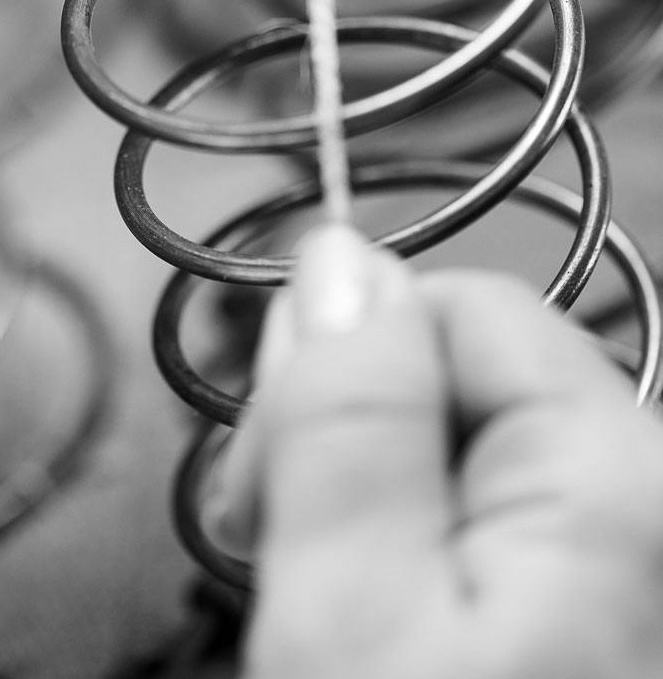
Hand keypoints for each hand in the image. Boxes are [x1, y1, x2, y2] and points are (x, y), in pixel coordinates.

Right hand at [206, 227, 662, 678]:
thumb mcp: (348, 613)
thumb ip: (348, 419)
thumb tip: (336, 255)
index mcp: (611, 466)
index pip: (455, 301)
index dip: (341, 371)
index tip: (270, 483)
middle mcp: (644, 491)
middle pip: (459, 373)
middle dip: (352, 445)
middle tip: (299, 580)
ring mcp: (623, 553)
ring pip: (456, 452)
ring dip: (369, 513)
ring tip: (338, 628)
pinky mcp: (593, 598)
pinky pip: (484, 525)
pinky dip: (414, 568)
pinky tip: (385, 640)